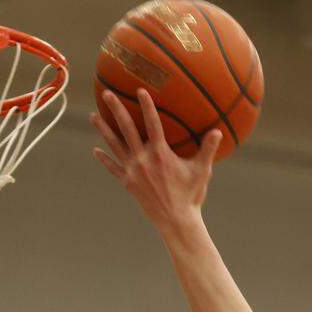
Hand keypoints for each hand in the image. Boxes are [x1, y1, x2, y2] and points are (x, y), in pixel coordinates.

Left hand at [91, 89, 222, 231]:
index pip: (152, 124)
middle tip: (107, 93)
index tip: (139, 90)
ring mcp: (132, 172)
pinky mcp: (128, 183)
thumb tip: (218, 131)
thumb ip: (208, 149)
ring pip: (115, 146)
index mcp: (160, 154)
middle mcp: (143, 160)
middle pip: (126, 129)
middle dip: (116, 109)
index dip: (146, 106)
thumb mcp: (202, 171)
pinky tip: (96, 150)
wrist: (175, 221)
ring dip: (103, 130)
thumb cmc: (191, 195)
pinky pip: (113, 168)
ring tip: (93, 116)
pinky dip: (105, 159)